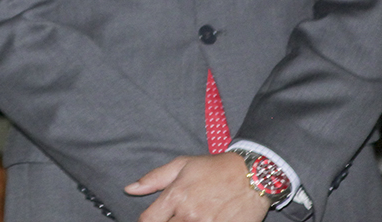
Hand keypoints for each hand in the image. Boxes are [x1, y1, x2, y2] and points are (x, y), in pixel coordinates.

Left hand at [125, 153, 270, 221]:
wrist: (252, 175)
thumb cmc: (214, 168)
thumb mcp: (181, 165)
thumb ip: (153, 179)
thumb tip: (129, 189)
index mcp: (176, 196)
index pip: (148, 220)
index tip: (151, 220)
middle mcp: (189, 214)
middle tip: (173, 217)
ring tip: (188, 218)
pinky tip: (203, 221)